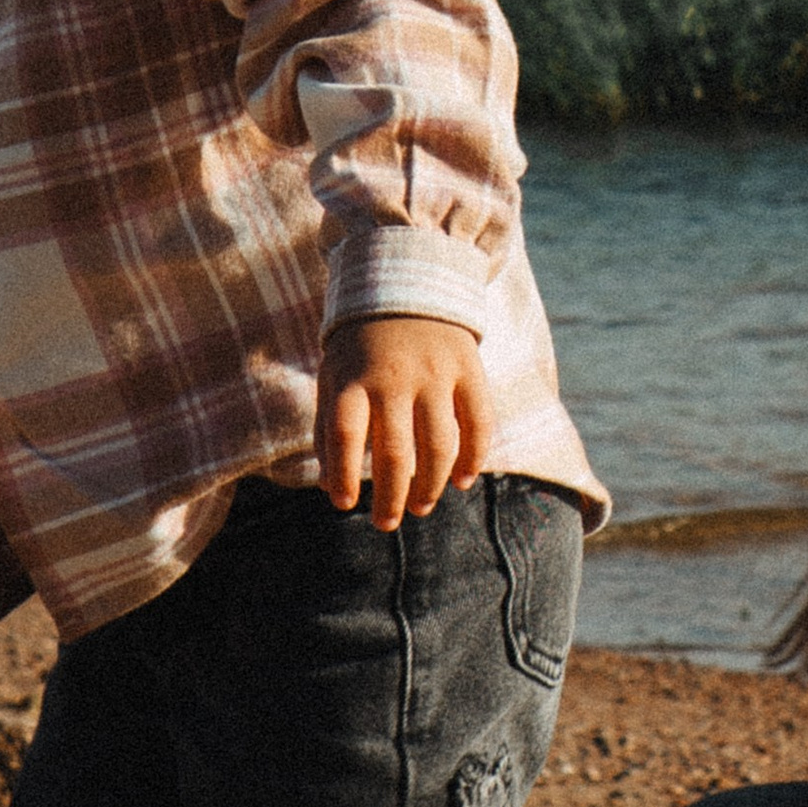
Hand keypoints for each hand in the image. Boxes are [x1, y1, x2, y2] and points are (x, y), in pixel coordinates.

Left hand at [319, 318, 494, 532]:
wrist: (406, 283)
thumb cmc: (360, 348)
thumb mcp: (333, 377)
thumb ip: (328, 430)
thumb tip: (330, 489)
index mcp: (353, 378)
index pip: (345, 435)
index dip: (344, 475)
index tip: (344, 505)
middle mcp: (394, 376)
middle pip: (395, 452)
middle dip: (390, 498)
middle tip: (386, 523)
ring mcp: (435, 372)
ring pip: (439, 445)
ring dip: (431, 487)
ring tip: (420, 508)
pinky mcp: (468, 367)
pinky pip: (478, 422)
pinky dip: (474, 457)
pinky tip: (462, 481)